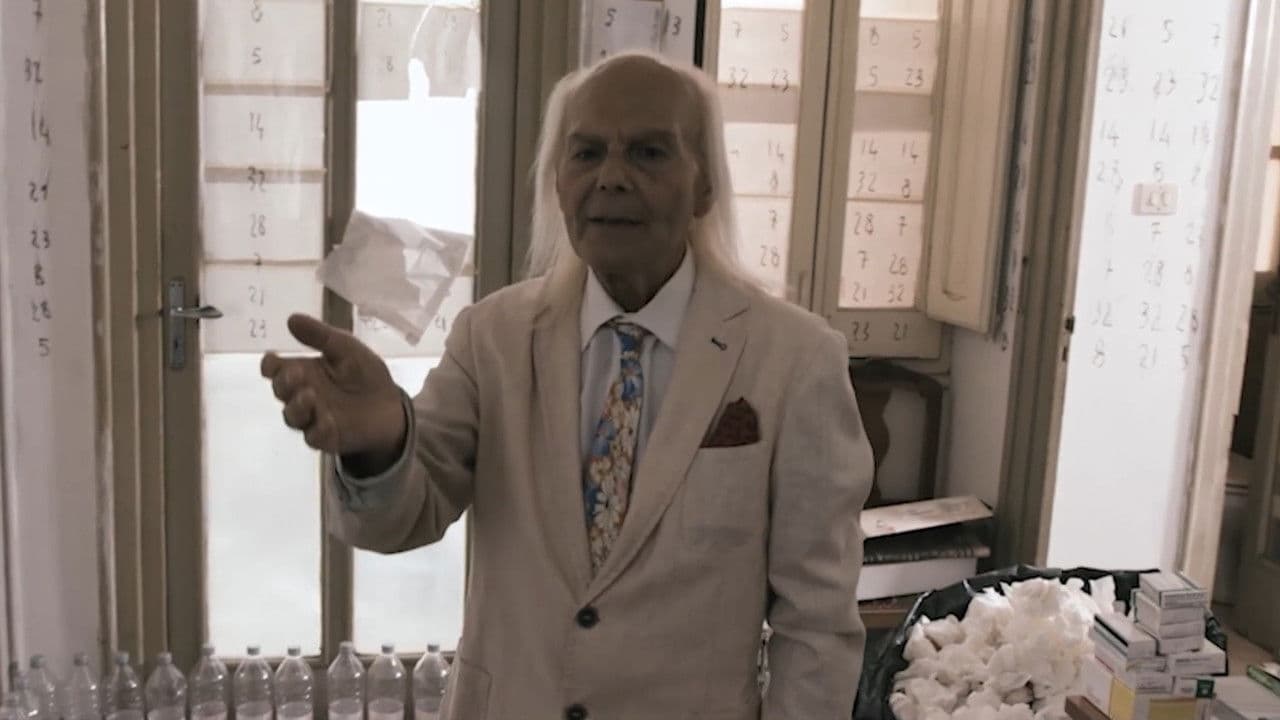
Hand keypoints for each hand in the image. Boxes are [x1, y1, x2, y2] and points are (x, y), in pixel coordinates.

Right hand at [261, 314, 405, 473]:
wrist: (391, 405)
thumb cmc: (364, 374)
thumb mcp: (346, 348)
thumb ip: (320, 336)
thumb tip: (291, 318)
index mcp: (301, 370)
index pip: (274, 368)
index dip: (270, 365)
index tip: (273, 360)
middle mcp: (300, 394)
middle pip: (280, 390)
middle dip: (283, 382)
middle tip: (296, 373)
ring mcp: (312, 417)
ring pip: (292, 416)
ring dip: (297, 406)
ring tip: (309, 395)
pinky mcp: (327, 437)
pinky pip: (314, 437)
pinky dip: (318, 429)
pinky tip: (327, 420)